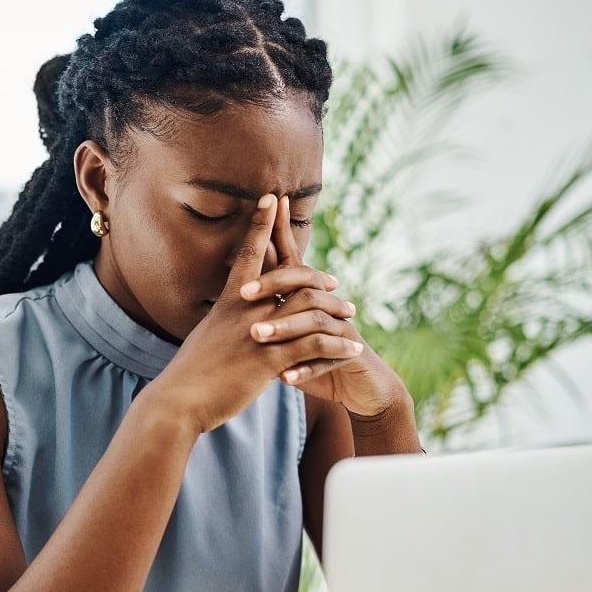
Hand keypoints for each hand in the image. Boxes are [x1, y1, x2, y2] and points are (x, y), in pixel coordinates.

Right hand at [142, 194, 366, 432]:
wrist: (177, 401)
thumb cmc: (188, 374)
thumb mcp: (204, 339)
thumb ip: (222, 326)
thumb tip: (226, 322)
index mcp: (227, 303)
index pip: (248, 253)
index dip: (260, 223)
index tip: (272, 197)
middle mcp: (244, 310)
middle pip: (291, 276)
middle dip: (318, 273)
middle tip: (335, 280)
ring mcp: (258, 333)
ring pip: (310, 308)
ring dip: (336, 309)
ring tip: (352, 315)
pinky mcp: (269, 360)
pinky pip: (314, 346)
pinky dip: (337, 344)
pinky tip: (352, 348)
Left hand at [238, 196, 409, 416]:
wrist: (358, 385)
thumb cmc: (312, 355)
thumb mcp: (287, 333)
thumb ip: (267, 311)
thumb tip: (233, 288)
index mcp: (306, 297)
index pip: (291, 260)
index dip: (279, 233)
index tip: (267, 206)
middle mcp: (326, 305)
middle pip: (303, 284)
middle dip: (274, 285)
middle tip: (243, 293)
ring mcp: (341, 329)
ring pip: (314, 321)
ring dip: (285, 328)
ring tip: (257, 335)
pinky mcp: (351, 355)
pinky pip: (329, 359)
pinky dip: (305, 369)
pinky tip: (285, 377)